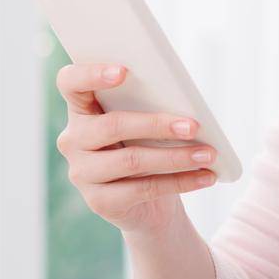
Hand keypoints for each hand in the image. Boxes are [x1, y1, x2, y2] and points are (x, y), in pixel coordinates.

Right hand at [54, 63, 217, 236]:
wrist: (149, 207)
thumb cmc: (148, 150)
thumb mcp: (146, 127)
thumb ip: (149, 108)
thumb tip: (184, 101)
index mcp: (81, 110)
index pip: (70, 83)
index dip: (91, 74)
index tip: (124, 71)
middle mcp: (73, 140)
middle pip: (112, 125)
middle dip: (157, 124)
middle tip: (194, 126)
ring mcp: (82, 173)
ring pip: (131, 160)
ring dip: (176, 157)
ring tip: (208, 154)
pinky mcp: (100, 202)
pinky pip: (143, 189)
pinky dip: (180, 182)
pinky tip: (205, 177)